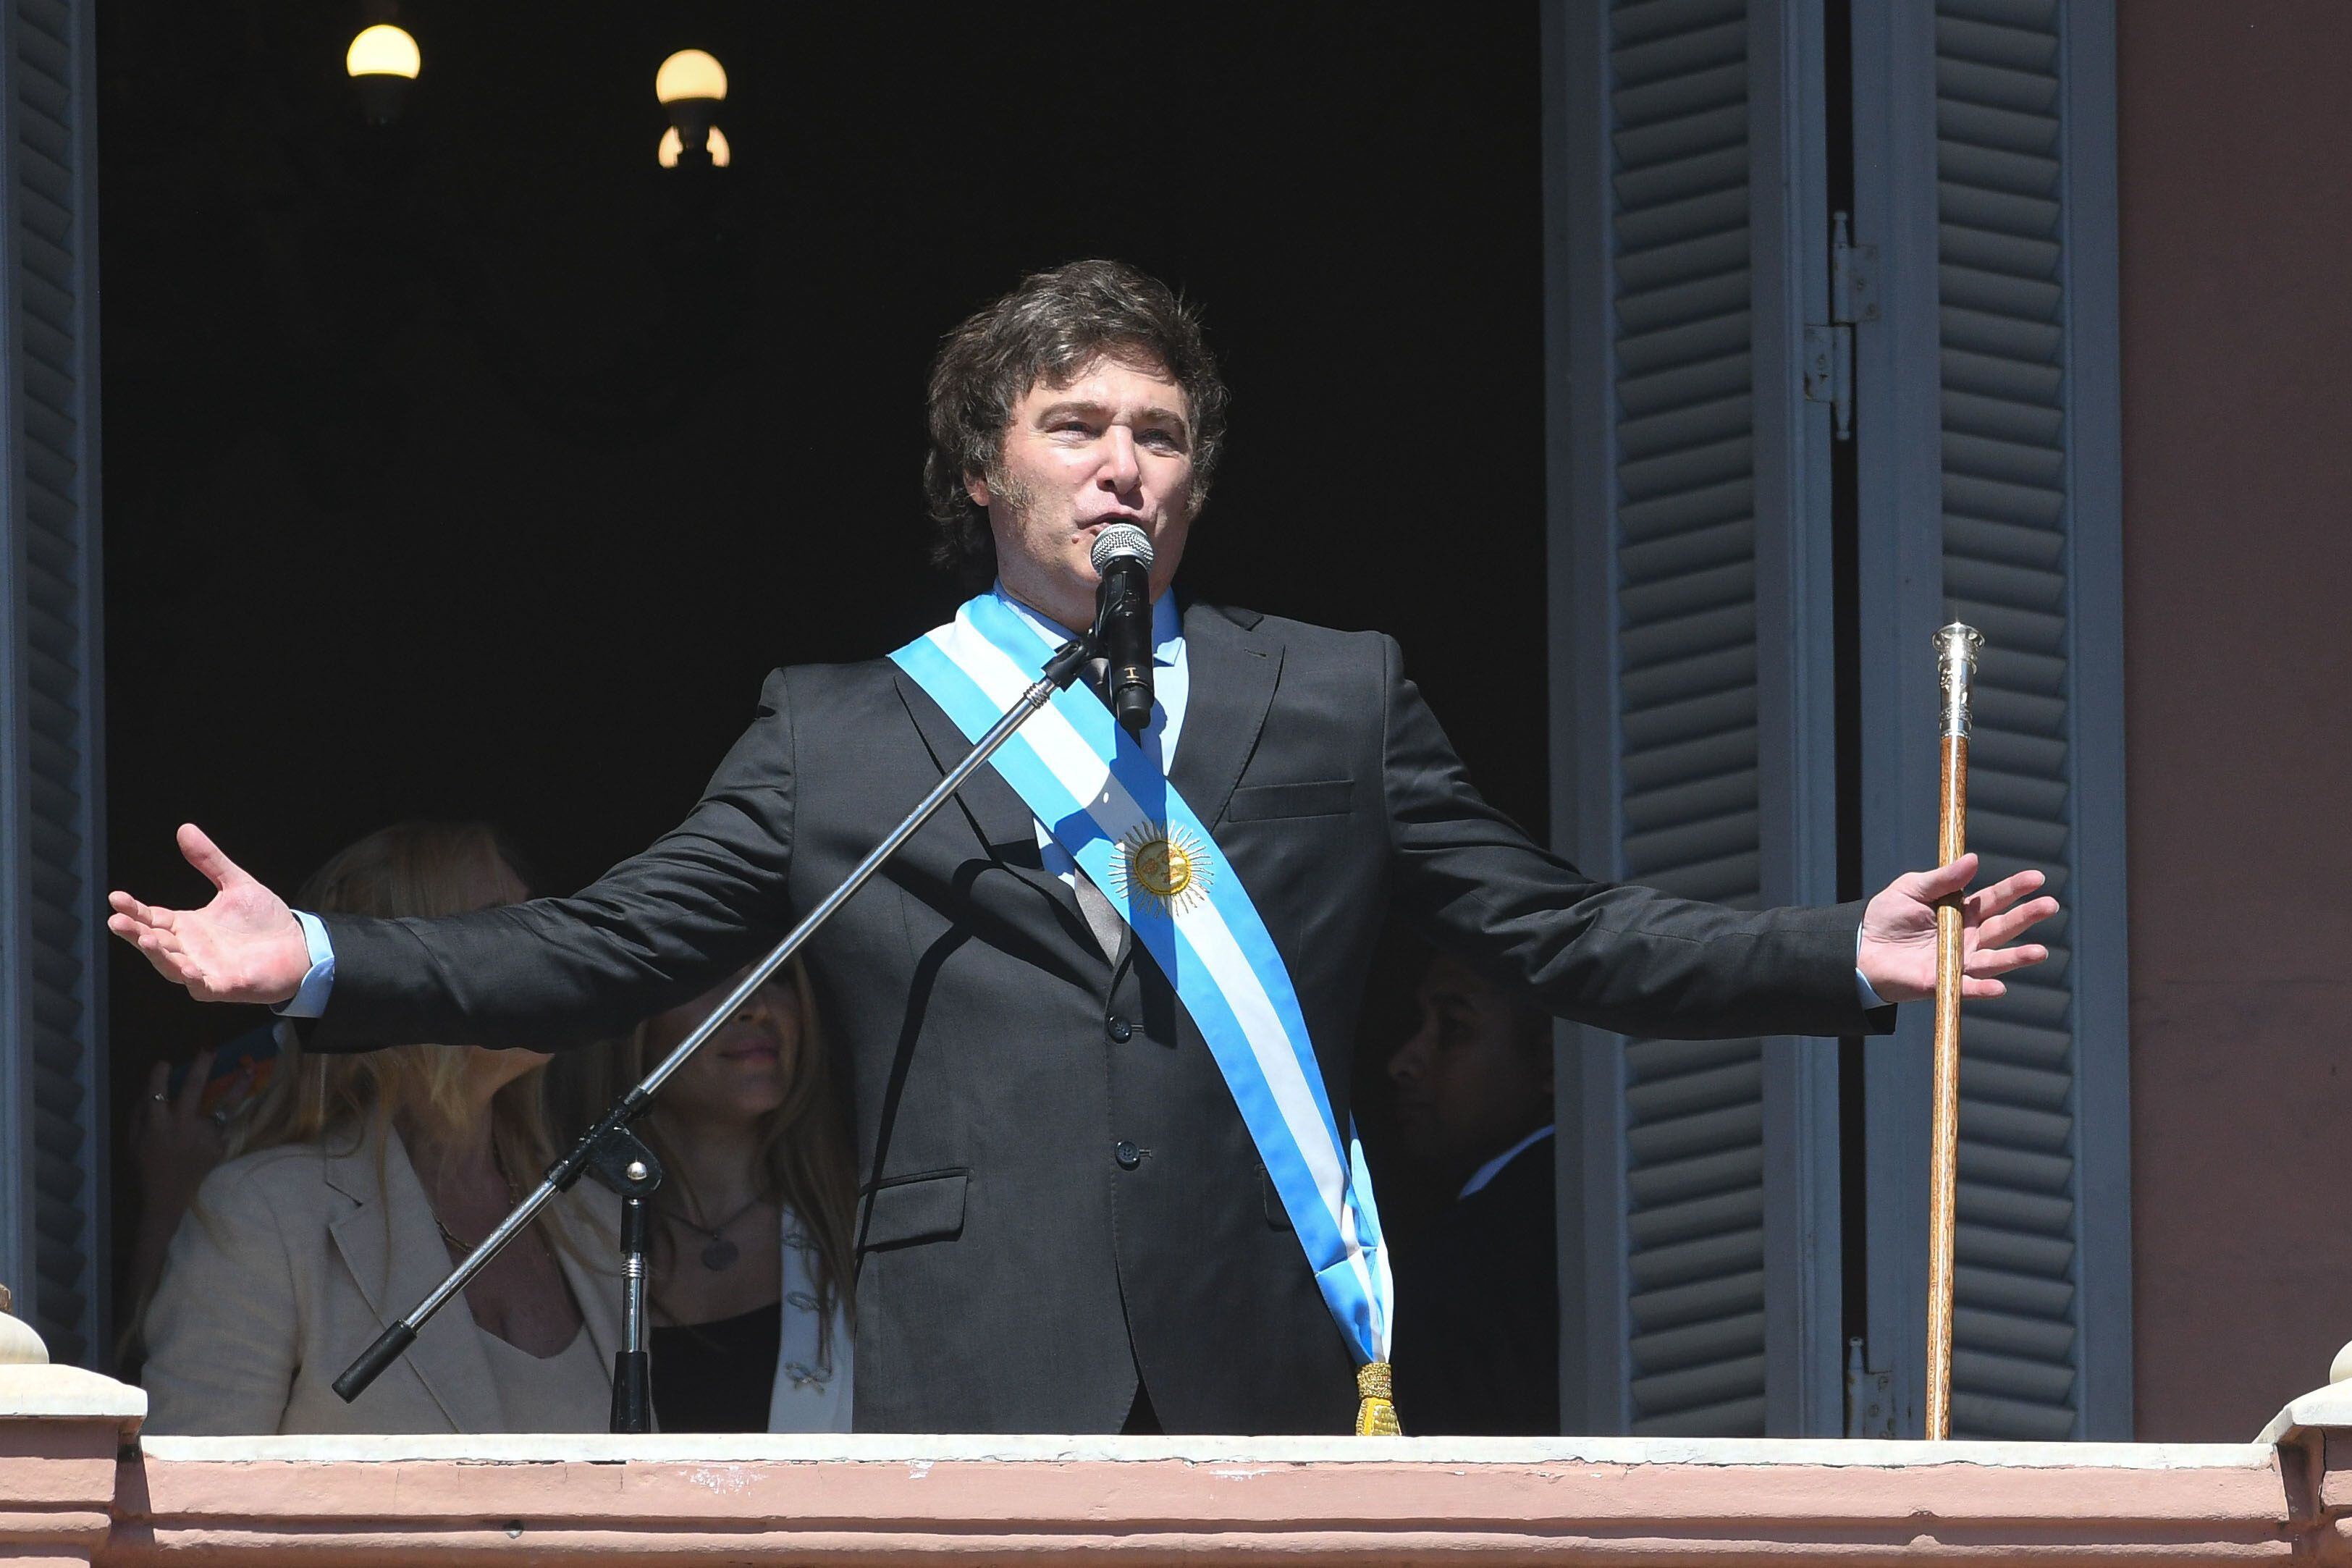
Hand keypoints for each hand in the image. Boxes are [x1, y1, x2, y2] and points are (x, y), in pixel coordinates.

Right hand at [106, 825, 309, 1004]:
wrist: (299, 946)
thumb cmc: (265, 920)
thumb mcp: (236, 885)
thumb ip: (210, 861)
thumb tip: (185, 828)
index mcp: (187, 926)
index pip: (152, 917)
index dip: (133, 909)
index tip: (115, 896)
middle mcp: (189, 949)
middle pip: (154, 941)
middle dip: (134, 932)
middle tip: (116, 920)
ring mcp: (204, 970)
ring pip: (171, 966)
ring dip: (157, 954)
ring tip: (144, 938)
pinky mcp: (224, 986)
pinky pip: (203, 986)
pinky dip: (193, 979)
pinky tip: (188, 969)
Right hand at [133, 1049, 252, 1215]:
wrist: (168, 1197)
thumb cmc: (147, 1167)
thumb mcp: (132, 1142)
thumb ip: (138, 1114)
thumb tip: (147, 1088)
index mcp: (156, 1125)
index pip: (156, 1093)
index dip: (158, 1075)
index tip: (163, 1062)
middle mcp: (181, 1126)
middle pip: (192, 1090)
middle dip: (200, 1068)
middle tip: (208, 1050)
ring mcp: (203, 1136)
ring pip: (224, 1106)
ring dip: (237, 1086)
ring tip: (248, 1068)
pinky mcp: (218, 1145)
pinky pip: (228, 1123)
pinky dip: (238, 1109)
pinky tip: (249, 1094)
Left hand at [1856, 853, 2058, 1004]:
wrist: (1860, 948)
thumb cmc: (1887, 916)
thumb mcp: (1912, 888)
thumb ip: (1943, 879)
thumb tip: (1973, 859)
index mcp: (1962, 911)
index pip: (1995, 898)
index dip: (2016, 888)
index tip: (2038, 877)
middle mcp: (1968, 937)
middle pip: (2003, 927)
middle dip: (2027, 917)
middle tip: (2050, 905)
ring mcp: (1959, 961)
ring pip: (1994, 959)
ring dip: (2017, 958)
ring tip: (2040, 952)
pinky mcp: (1943, 982)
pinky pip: (1966, 987)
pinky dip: (1983, 989)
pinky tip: (1999, 987)